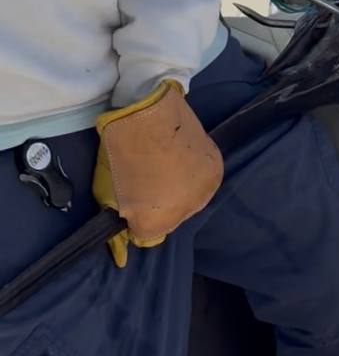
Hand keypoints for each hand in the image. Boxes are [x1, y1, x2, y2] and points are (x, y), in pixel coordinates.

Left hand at [92, 79, 221, 266]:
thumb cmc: (119, 149)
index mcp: (154, 221)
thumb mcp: (106, 190)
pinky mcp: (216, 169)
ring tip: (166, 167)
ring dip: (179, 191)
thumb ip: (118, 217)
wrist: (148, 111)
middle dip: (158, 206)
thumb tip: (122, 245)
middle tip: (148, 180)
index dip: (135, 218)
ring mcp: (205, 190)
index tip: (131, 201)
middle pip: (170, 221)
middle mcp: (184, 213)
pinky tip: (180, 159)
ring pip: (190, 202)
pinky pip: (203, 183)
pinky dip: (192, 174)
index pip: (145, 236)